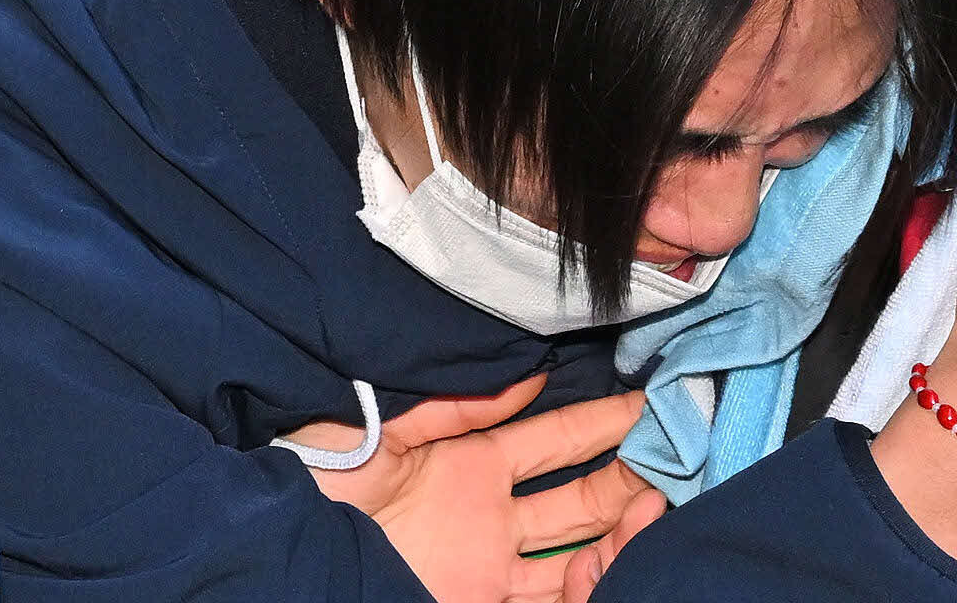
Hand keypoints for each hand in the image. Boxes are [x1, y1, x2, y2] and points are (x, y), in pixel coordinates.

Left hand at [296, 379, 662, 602]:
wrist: (282, 550)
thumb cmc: (321, 482)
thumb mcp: (385, 430)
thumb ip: (457, 405)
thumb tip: (533, 376)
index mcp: (471, 467)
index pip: (556, 440)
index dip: (604, 421)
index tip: (652, 401)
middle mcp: (491, 519)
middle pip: (581, 495)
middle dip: (630, 472)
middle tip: (674, 450)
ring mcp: (487, 568)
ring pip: (576, 550)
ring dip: (619, 529)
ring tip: (657, 501)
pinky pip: (547, 600)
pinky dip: (584, 584)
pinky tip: (606, 561)